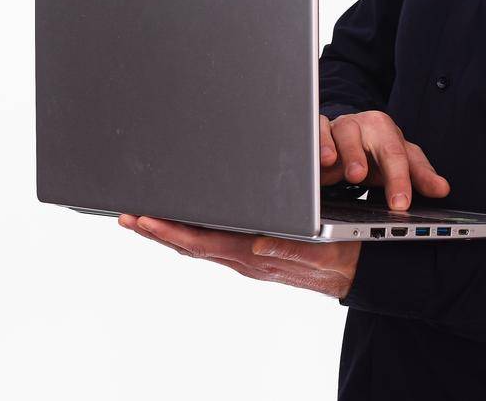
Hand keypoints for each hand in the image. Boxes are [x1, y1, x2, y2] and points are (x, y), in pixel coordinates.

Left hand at [118, 214, 360, 298]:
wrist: (358, 268)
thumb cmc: (343, 252)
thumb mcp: (322, 247)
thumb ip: (289, 247)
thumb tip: (259, 244)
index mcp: (256, 253)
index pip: (203, 242)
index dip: (170, 231)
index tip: (145, 220)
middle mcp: (246, 257)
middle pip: (191, 244)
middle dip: (157, 231)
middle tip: (127, 217)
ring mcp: (247, 257)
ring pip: (198, 245)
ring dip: (168, 233)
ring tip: (141, 220)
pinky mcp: (252, 254)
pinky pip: (212, 245)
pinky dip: (189, 235)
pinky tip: (180, 227)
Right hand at [320, 110, 449, 209]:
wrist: (338, 138)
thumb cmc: (369, 152)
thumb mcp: (395, 164)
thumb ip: (419, 176)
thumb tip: (442, 189)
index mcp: (389, 133)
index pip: (402, 157)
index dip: (404, 181)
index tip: (403, 204)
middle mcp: (368, 126)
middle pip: (383, 144)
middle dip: (390, 172)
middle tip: (393, 198)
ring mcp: (343, 126)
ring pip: (348, 132)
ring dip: (352, 153)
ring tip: (355, 175)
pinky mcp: (319, 129)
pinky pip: (319, 130)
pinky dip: (322, 143)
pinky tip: (325, 160)